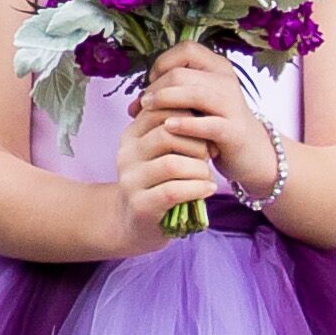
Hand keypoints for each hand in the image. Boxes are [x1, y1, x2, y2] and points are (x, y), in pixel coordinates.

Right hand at [110, 99, 237, 237]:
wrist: (137, 224)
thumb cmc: (158, 183)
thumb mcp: (161, 153)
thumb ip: (175, 132)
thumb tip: (205, 110)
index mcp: (131, 136)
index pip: (160, 111)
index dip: (190, 118)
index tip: (206, 133)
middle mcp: (126, 155)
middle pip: (166, 134)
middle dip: (196, 143)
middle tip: (209, 155)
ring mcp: (131, 181)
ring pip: (172, 163)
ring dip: (199, 169)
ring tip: (207, 176)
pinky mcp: (141, 205)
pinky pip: (174, 191)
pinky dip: (198, 188)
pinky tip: (208, 189)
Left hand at [132, 46, 282, 199]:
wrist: (250, 152)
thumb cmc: (214, 124)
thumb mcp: (191, 106)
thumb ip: (165, 99)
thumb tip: (132, 106)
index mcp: (217, 67)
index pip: (186, 50)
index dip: (163, 63)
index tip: (151, 82)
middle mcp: (227, 81)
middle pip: (182, 73)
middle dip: (156, 88)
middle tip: (144, 104)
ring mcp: (233, 105)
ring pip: (194, 93)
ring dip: (165, 100)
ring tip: (147, 111)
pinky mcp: (235, 130)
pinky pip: (209, 124)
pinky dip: (186, 124)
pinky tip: (168, 127)